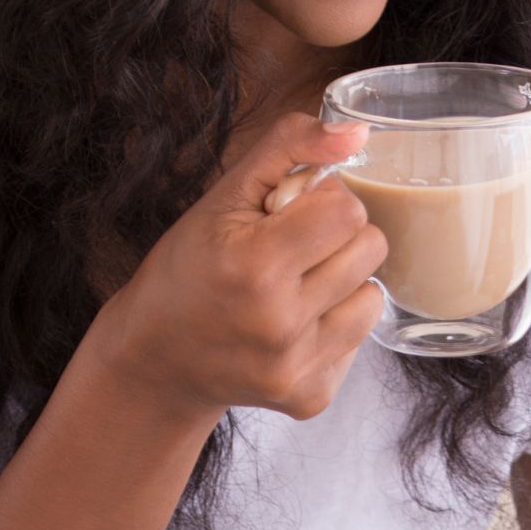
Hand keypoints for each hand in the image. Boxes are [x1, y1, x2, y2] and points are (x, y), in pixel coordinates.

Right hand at [99, 112, 387, 421]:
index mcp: (254, 266)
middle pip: (371, 249)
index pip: (348, 210)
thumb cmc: (190, 266)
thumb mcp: (225, 195)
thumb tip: (359, 132)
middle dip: (337, 238)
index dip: (322, 202)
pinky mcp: (310, 397)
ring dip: (342, 283)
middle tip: (290, 250)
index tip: (287, 214)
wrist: (156, 358)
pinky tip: (290, 327)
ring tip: (292, 288)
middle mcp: (277, 324)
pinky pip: (360, 339)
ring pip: (374, 295)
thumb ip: (291, 146)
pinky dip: (332, 326)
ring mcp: (295, 368)